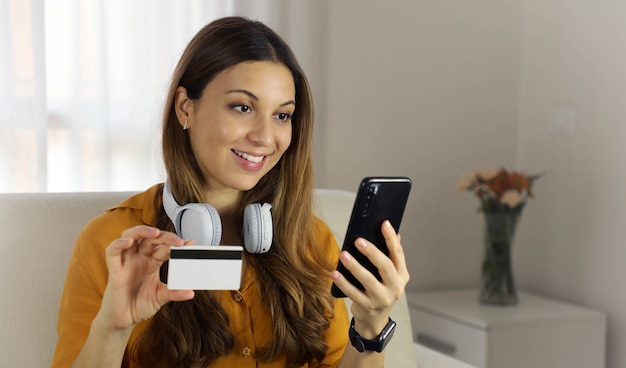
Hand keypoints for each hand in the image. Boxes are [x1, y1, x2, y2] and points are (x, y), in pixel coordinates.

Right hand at [97, 226, 194, 331]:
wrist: (123, 320)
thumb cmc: (139, 305)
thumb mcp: (160, 297)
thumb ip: (174, 293)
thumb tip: (191, 293)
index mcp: (151, 262)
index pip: (164, 247)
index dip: (175, 244)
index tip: (189, 244)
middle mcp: (139, 258)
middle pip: (150, 238)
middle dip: (164, 236)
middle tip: (177, 241)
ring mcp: (126, 262)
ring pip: (130, 236)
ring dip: (142, 231)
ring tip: (155, 233)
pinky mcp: (114, 269)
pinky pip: (112, 251)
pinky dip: (119, 243)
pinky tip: (129, 242)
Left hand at [331, 220, 409, 337]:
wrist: (375, 319)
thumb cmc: (380, 290)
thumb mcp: (389, 275)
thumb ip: (391, 256)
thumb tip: (393, 233)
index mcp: (401, 275)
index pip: (398, 254)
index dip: (391, 238)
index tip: (384, 223)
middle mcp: (395, 287)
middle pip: (385, 266)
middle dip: (372, 252)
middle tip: (358, 240)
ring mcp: (382, 298)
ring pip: (368, 280)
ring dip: (354, 266)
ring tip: (343, 254)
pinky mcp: (368, 307)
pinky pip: (353, 293)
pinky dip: (343, 282)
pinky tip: (334, 273)